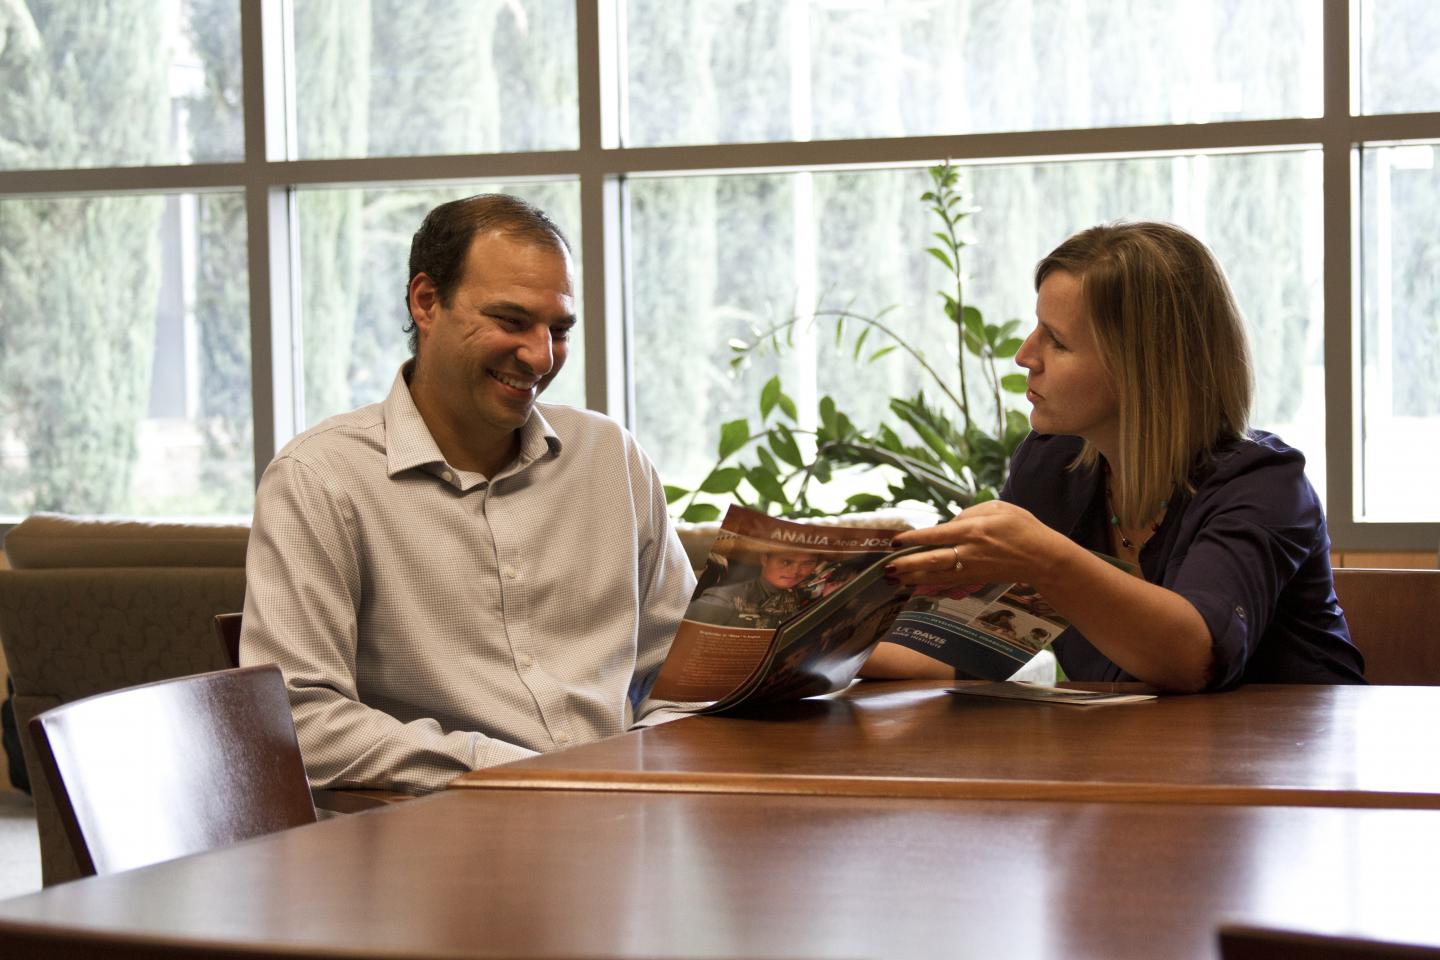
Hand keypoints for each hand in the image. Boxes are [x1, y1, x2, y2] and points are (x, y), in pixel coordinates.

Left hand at [889, 501, 1067, 588]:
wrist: (1043, 557)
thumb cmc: (1022, 527)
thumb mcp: (997, 507)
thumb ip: (970, 512)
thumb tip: (949, 523)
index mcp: (973, 531)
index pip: (936, 535)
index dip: (914, 539)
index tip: (895, 541)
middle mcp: (970, 552)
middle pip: (932, 561)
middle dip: (907, 565)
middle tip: (887, 568)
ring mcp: (972, 569)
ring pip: (937, 575)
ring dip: (913, 578)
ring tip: (894, 580)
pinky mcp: (976, 579)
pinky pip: (949, 583)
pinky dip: (930, 586)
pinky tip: (915, 587)